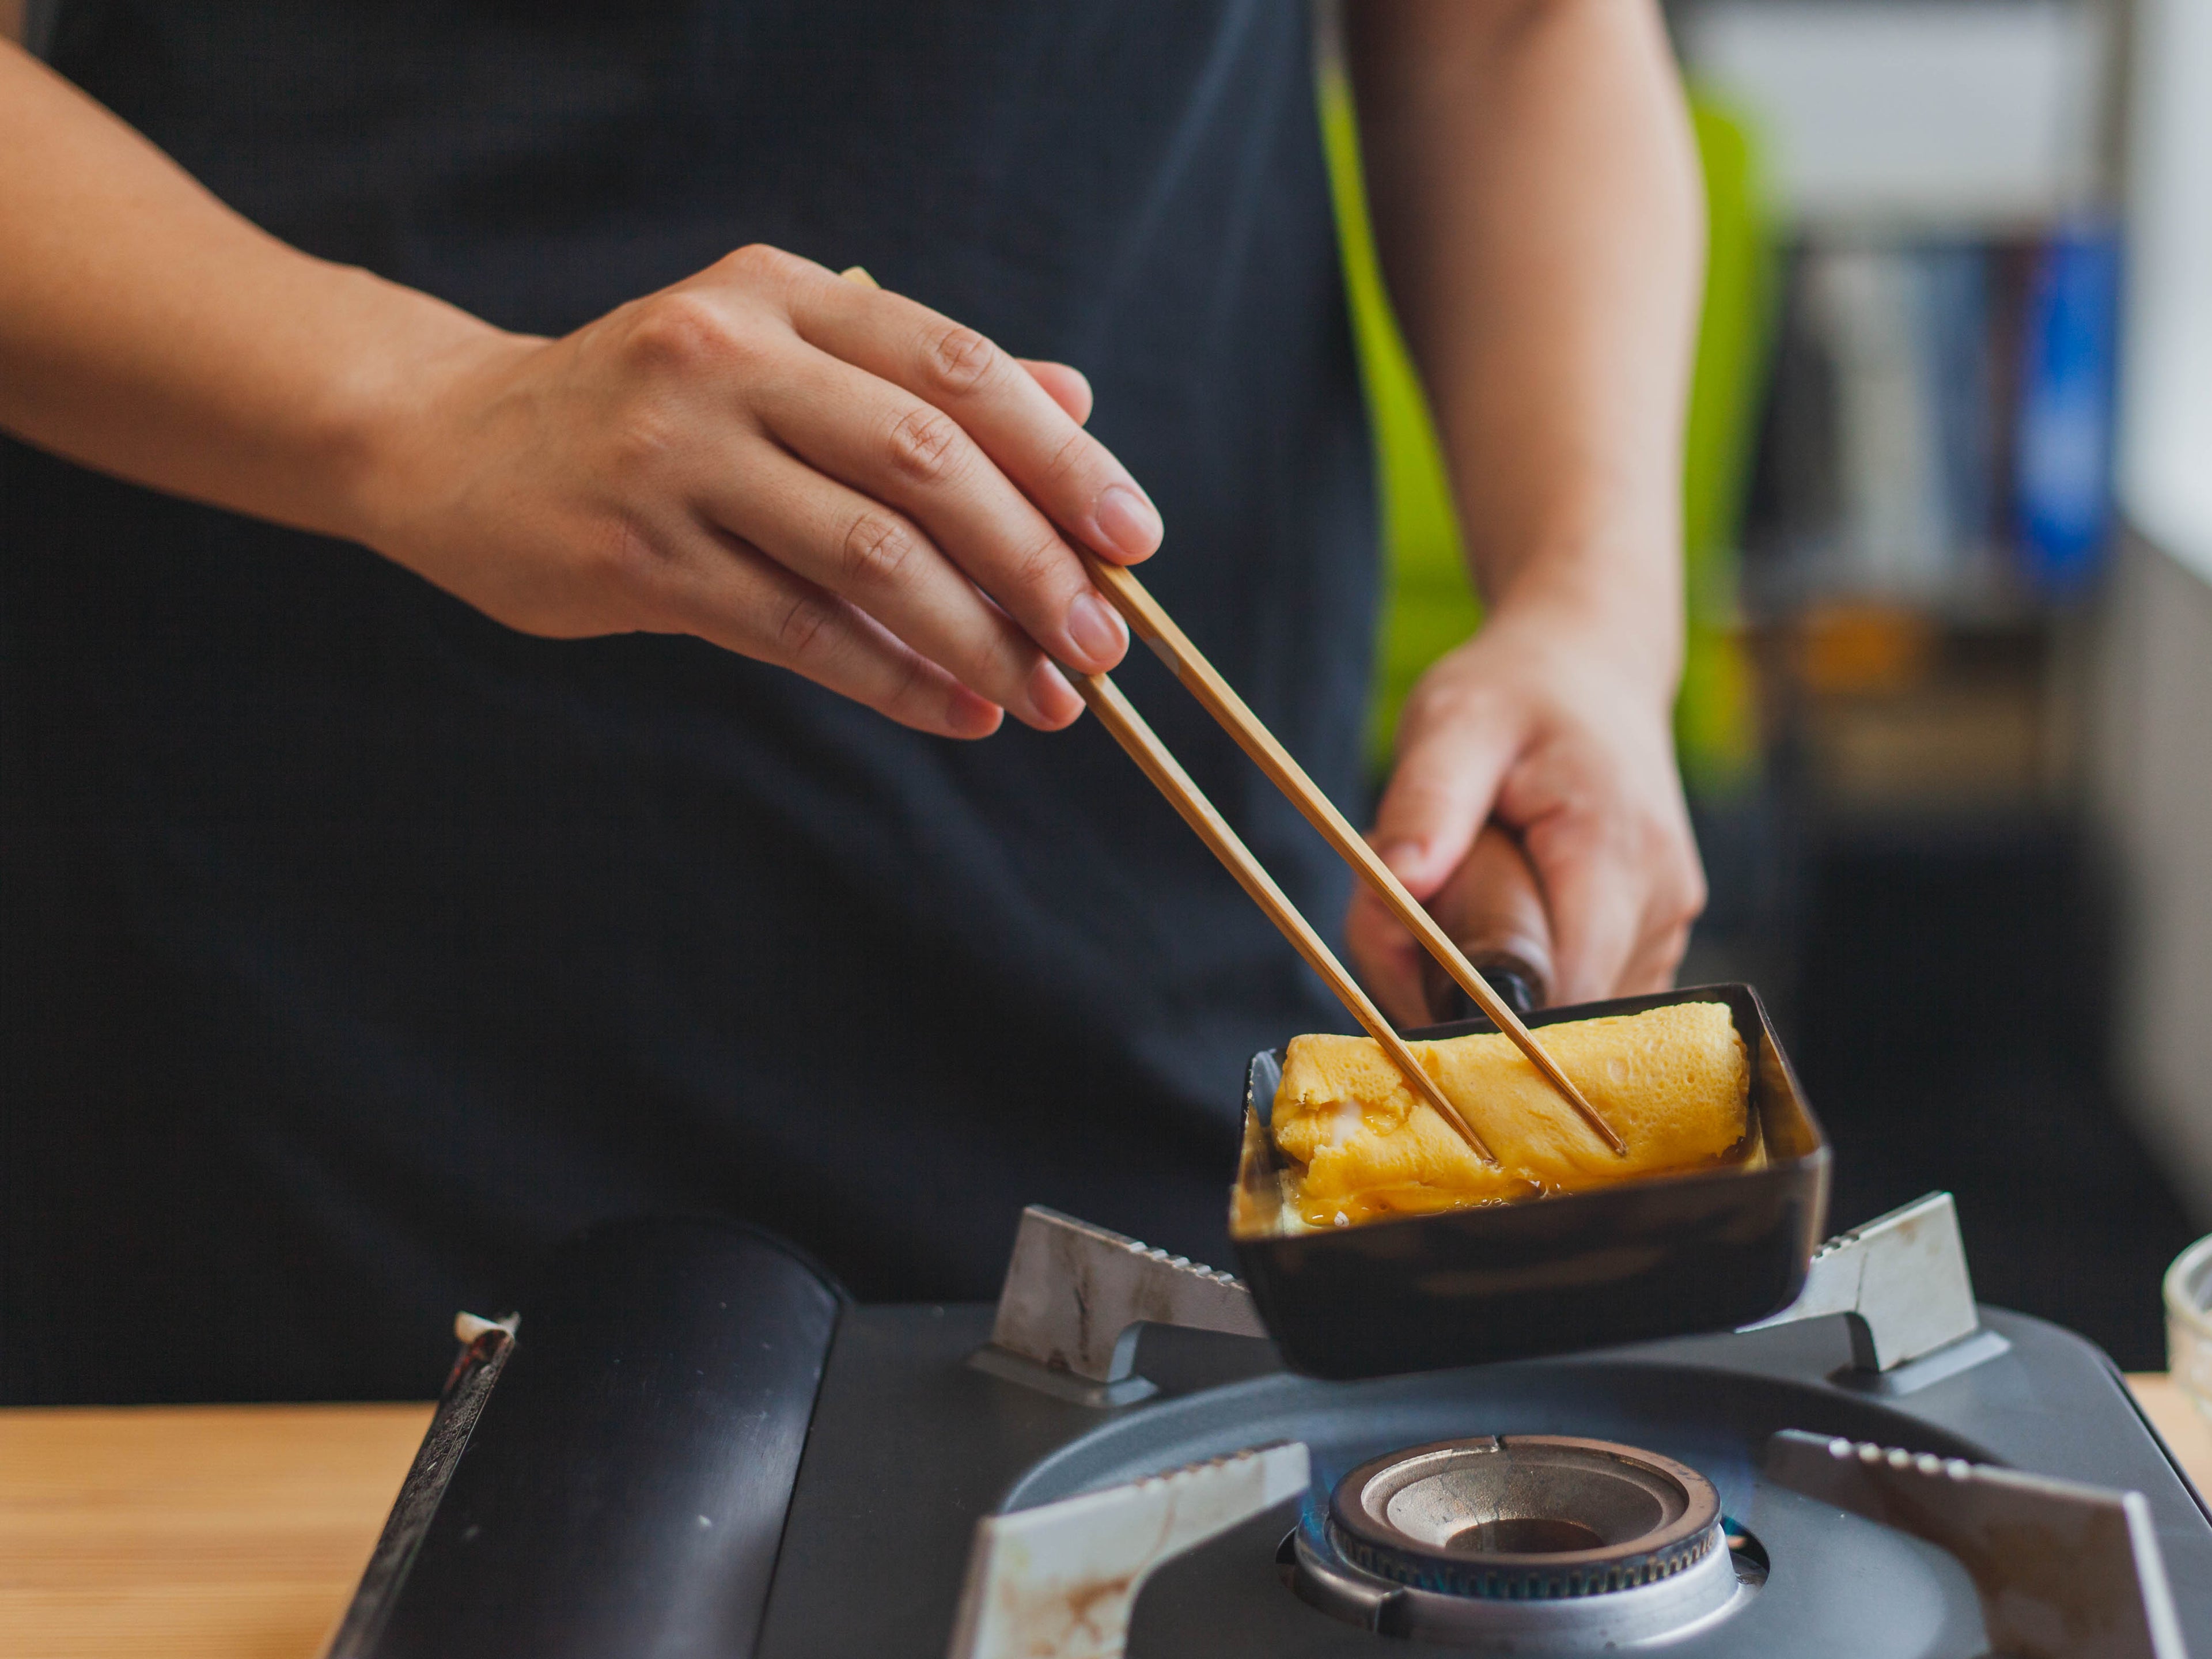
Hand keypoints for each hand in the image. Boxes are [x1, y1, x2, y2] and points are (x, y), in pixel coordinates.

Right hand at [356, 245, 1161, 736]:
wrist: (451, 442)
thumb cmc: (652, 407)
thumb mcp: (780, 356)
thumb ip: (920, 381)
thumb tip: (1077, 402)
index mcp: (784, 295)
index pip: (956, 369)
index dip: (1061, 459)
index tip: (1133, 539)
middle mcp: (728, 356)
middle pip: (925, 462)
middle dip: (1034, 562)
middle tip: (1102, 640)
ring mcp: (673, 455)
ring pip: (867, 555)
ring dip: (977, 636)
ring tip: (1048, 695)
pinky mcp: (635, 554)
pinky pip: (795, 629)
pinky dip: (892, 677)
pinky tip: (957, 711)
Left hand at [1346, 597, 1705, 1020]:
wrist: (1591, 667)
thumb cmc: (1516, 693)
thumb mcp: (1453, 721)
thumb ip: (1426, 803)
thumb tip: (1397, 886)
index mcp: (1615, 850)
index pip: (1559, 989)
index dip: (1472, 1006)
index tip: (1405, 963)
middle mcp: (1660, 900)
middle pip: (1558, 1012)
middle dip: (1467, 996)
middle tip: (1405, 924)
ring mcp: (1667, 925)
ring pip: (1571, 1013)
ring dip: (1495, 988)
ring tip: (1456, 900)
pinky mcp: (1655, 937)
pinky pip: (1585, 995)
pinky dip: (1528, 978)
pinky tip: (1495, 917)